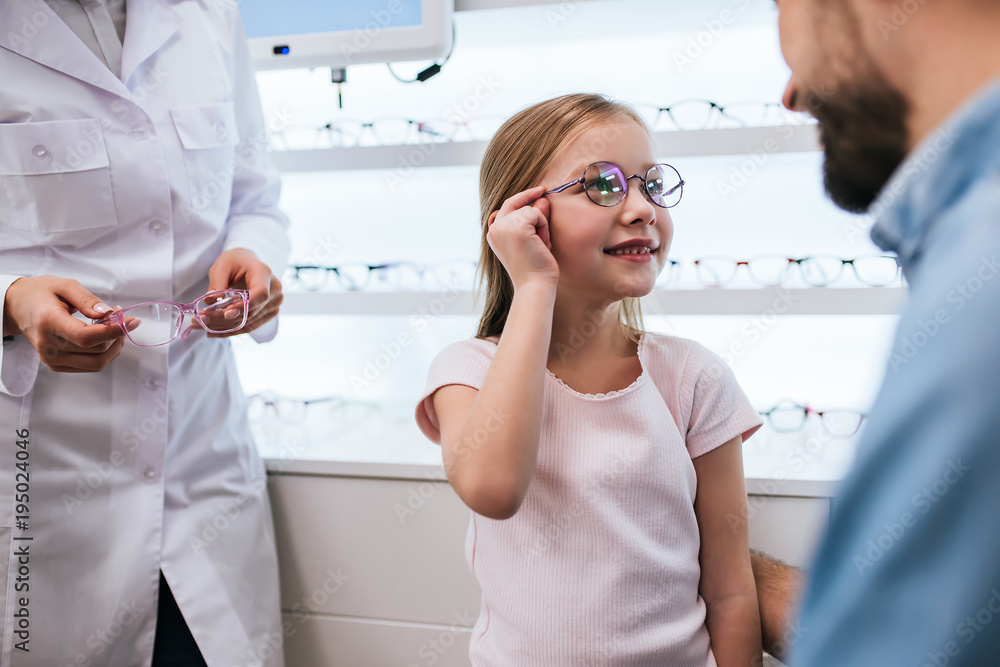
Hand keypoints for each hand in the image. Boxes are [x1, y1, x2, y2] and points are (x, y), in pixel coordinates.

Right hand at [2, 276, 129, 372]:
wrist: (18, 307)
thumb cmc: (40, 294)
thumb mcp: (64, 286)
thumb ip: (87, 300)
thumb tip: (107, 313)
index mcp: (49, 322)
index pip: (86, 337)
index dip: (113, 331)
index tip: (132, 321)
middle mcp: (49, 345)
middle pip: (96, 351)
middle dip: (117, 335)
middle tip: (121, 317)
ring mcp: (52, 359)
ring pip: (97, 363)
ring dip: (114, 346)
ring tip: (114, 327)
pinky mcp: (57, 365)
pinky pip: (90, 366)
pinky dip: (104, 353)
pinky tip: (104, 337)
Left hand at [206, 249, 283, 336]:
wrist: (247, 264)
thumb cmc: (235, 261)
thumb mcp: (221, 266)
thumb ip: (217, 283)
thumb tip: (212, 301)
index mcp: (264, 273)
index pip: (260, 294)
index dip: (244, 306)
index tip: (224, 313)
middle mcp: (274, 290)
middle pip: (251, 311)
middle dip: (223, 319)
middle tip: (198, 320)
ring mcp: (273, 304)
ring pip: (249, 322)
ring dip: (223, 328)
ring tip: (200, 326)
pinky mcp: (268, 314)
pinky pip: (250, 326)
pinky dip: (230, 330)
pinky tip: (213, 332)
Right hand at [486, 186, 558, 289]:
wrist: (535, 284)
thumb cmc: (535, 268)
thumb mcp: (532, 240)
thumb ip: (533, 220)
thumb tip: (541, 198)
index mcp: (494, 235)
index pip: (506, 208)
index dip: (521, 198)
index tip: (536, 191)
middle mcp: (495, 229)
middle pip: (513, 202)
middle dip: (529, 195)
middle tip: (542, 190)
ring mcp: (504, 226)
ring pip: (529, 209)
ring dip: (541, 224)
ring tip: (541, 244)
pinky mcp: (516, 226)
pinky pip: (536, 214)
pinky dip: (544, 227)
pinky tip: (542, 243)